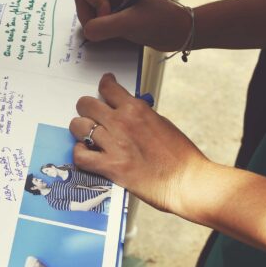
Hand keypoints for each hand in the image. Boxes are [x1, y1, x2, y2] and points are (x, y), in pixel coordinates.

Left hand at [69, 74, 208, 213]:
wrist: (187, 181)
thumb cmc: (180, 156)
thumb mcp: (162, 123)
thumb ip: (139, 115)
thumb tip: (126, 111)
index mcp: (136, 109)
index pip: (108, 87)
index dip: (104, 84)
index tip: (104, 84)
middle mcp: (121, 122)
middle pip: (86, 104)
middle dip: (86, 108)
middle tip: (90, 114)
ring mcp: (113, 144)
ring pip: (78, 126)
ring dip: (80, 130)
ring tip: (86, 134)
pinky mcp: (110, 166)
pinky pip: (81, 155)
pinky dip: (79, 153)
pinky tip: (86, 152)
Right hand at [74, 0, 191, 51]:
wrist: (179, 33)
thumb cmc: (162, 21)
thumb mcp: (132, 23)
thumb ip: (106, 26)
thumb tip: (87, 32)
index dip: (95, 5)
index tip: (110, 16)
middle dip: (92, 15)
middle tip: (109, 27)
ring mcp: (111, 0)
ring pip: (87, 11)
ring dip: (96, 24)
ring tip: (116, 30)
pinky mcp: (113, 14)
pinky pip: (95, 21)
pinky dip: (100, 30)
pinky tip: (116, 33)